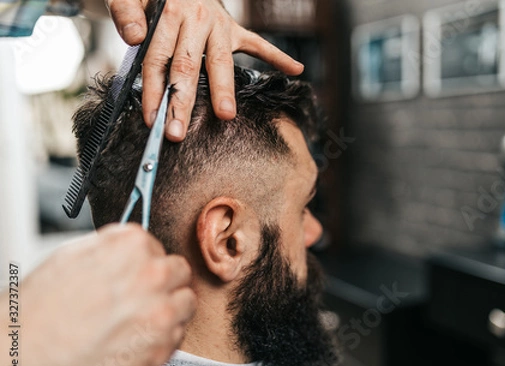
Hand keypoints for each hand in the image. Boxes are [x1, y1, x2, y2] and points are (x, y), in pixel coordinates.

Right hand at [3, 224, 195, 365]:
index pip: (157, 247)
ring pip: (186, 302)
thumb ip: (114, 247)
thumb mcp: (74, 254)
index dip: (143, 263)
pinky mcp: (161, 347)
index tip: (132, 276)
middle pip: (179, 271)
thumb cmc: (41, 308)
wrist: (24, 355)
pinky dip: (162, 338)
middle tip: (139, 297)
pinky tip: (134, 339)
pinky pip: (177, 335)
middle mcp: (153, 275)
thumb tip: (133, 248)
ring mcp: (161, 312)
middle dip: (163, 282)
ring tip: (138, 319)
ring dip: (169, 308)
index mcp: (132, 245)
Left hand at [106, 0, 304, 140]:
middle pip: (188, 67)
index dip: (154, 90)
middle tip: (178, 131)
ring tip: (226, 115)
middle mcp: (197, 20)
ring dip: (224, 89)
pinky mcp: (235, 28)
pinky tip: (295, 69)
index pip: (159, 59)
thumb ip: (126, 12)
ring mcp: (219, 25)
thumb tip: (133, 38)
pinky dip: (278, 57)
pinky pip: (259, 44)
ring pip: (220, 61)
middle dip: (183, 102)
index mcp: (170, 13)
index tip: (152, 119)